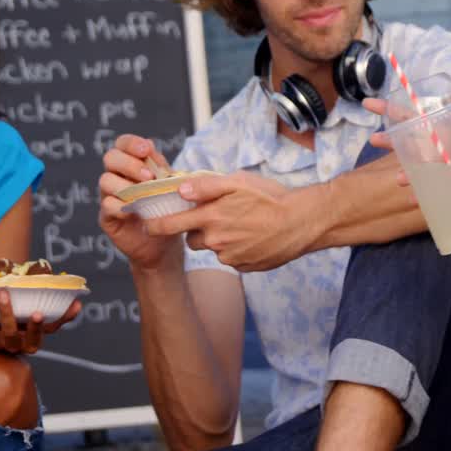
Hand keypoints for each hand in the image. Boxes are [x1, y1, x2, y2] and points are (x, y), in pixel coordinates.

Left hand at [0, 289, 81, 354]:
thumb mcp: (46, 326)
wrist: (3, 349)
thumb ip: (61, 316)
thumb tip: (77, 303)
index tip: (38, 313)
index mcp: (30, 343)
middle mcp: (10, 347)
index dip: (36, 327)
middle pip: (8, 333)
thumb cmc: (28, 330)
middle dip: (6, 313)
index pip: (35, 337)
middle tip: (4, 292)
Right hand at [98, 134, 181, 270]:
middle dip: (129, 164)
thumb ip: (160, 168)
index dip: (131, 143)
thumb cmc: (168, 209)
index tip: (146, 150)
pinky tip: (134, 210)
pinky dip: (120, 206)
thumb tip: (151, 147)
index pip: (123, 144)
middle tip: (148, 176)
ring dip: (125, 185)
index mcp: (133, 163)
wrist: (165, 242)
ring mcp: (109, 195)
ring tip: (144, 194)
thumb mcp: (170, 186)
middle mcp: (118, 176)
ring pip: (105, 181)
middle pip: (110, 158)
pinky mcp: (107, 216)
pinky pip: (107, 205)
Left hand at [144, 172, 308, 271]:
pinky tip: (254, 238)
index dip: (156, 226)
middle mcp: (216, 241)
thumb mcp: (239, 183)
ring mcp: (231, 257)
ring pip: (214, 249)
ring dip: (220, 240)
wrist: (302, 223)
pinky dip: (238, 250)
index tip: (148, 226)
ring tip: (244, 226)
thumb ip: (206, 186)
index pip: (171, 225)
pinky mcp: (244, 267)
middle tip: (218, 217)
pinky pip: (232, 259)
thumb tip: (180, 188)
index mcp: (211, 218)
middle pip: (192, 240)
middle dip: (199, 230)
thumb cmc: (271, 198)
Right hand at [363, 100, 450, 225]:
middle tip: (373, 140)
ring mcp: (439, 173)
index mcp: (448, 137)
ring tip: (398, 178)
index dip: (395, 111)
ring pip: (414, 169)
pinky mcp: (442, 193)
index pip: (419, 119)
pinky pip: (425, 193)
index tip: (372, 104)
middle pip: (409, 142)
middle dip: (390, 140)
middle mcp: (440, 153)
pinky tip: (413, 196)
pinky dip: (418, 194)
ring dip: (403, 172)